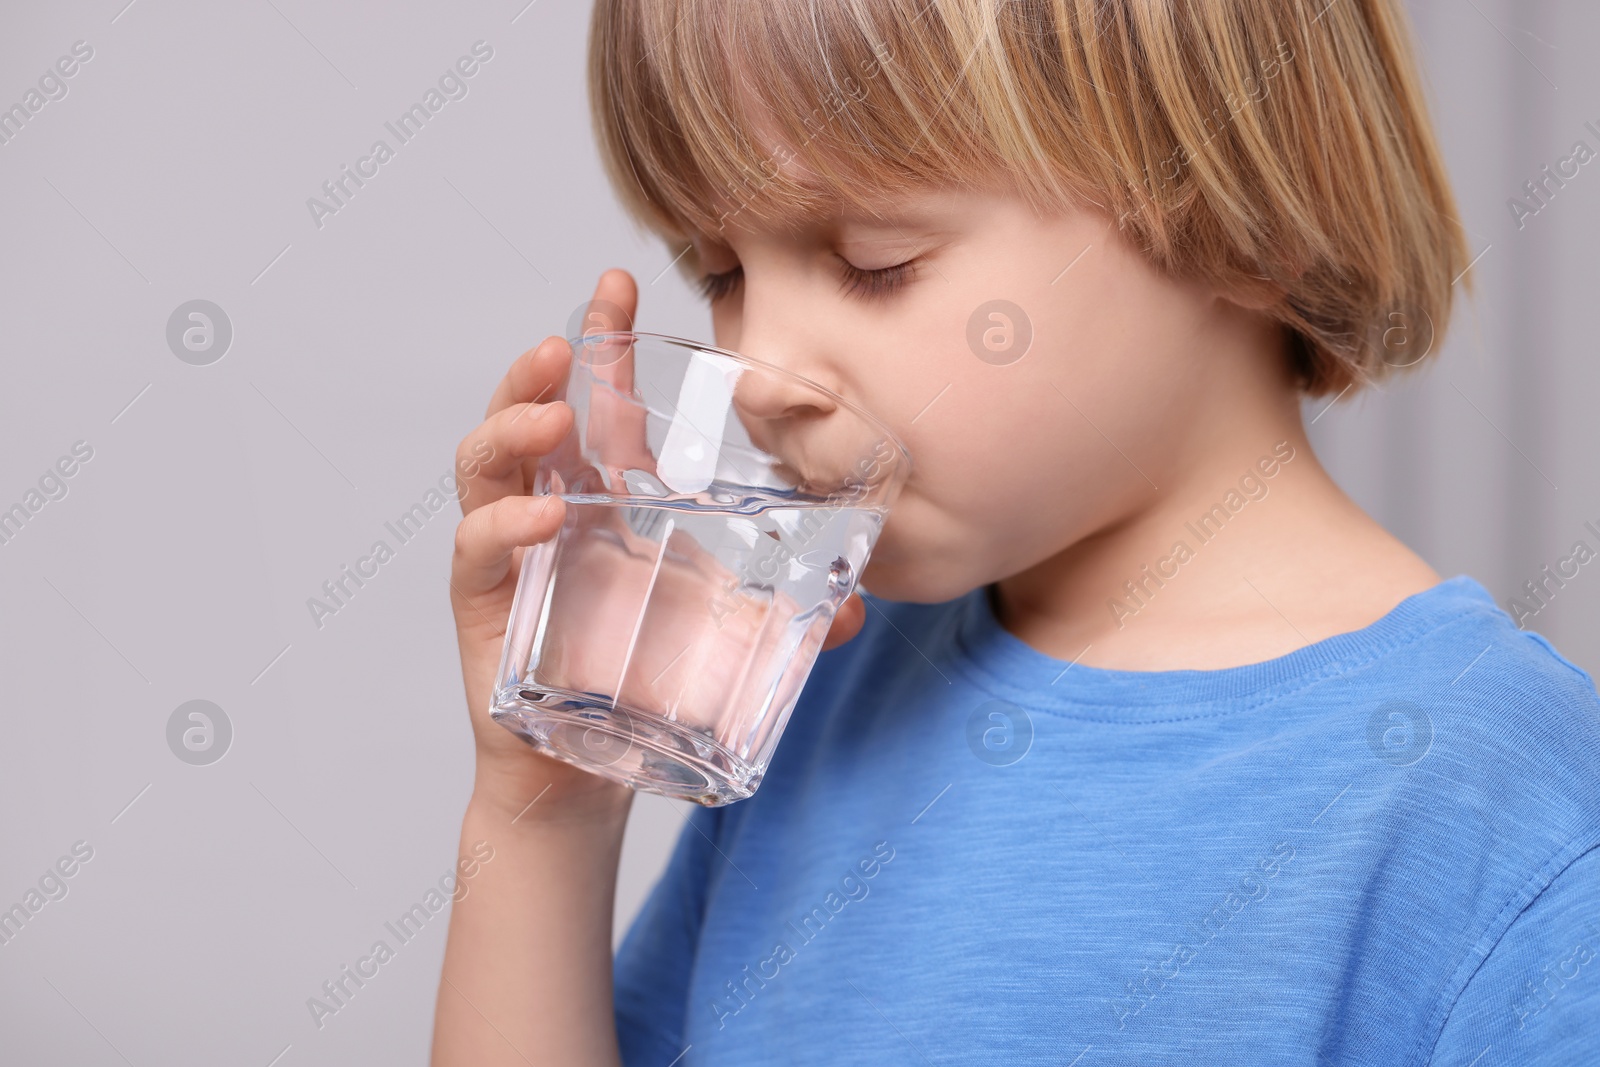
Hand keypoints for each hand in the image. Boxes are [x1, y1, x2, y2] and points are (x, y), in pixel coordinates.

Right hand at [448, 269, 866, 818]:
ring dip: (510, 428)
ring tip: (551, 415)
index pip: (601, 405)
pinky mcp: (486, 609)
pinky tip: (536, 521)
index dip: (605, 342)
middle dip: (540, 368)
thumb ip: (788, 617)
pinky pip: (475, 553)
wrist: (589, 777)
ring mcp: (511, 557)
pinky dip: (499, 529)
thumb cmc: (645, 689)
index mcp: (608, 503)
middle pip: (530, 415)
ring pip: (484, 468)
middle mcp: (552, 515)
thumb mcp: (726, 640)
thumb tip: (860, 606)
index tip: (619, 281)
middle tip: (569, 339)